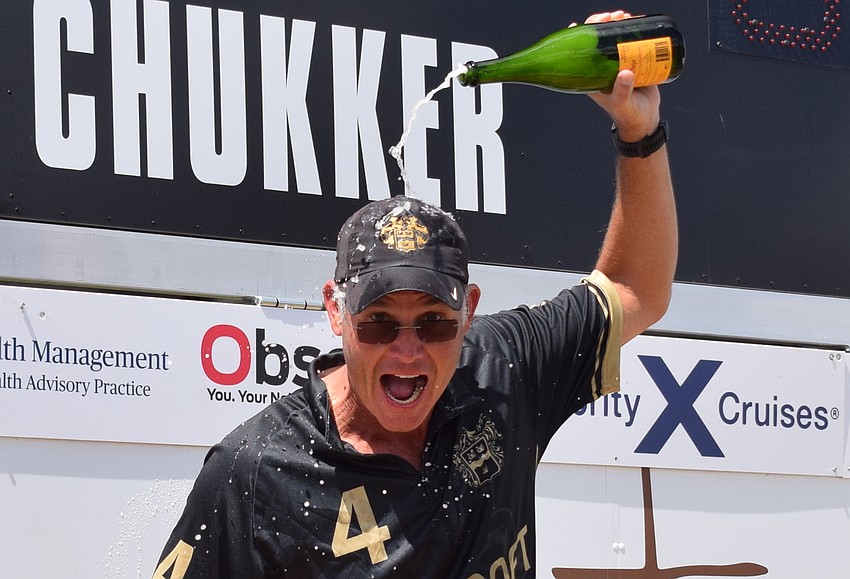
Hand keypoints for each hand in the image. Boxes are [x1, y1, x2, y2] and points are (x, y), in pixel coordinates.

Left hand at [584, 11, 661, 140]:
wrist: (645, 119)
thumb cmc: (628, 114)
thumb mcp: (622, 102)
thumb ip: (622, 90)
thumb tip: (626, 73)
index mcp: (593, 75)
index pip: (583, 49)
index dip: (582, 33)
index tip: (586, 22)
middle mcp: (603, 66)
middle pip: (599, 37)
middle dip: (604, 22)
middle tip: (614, 16)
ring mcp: (619, 62)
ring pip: (615, 36)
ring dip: (619, 22)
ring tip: (626, 16)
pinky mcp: (634, 60)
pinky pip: (632, 40)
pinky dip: (633, 28)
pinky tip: (637, 20)